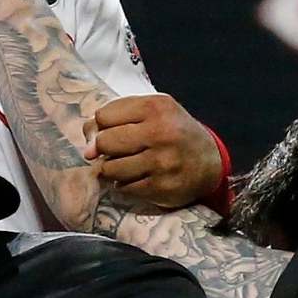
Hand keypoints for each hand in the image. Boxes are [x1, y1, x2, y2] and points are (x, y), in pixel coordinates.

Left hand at [87, 93, 225, 208]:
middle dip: (105, 149)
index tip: (115, 131)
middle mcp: (160, 133)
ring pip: (110, 169)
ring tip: (127, 166)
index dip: (103, 126)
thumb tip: (87, 149)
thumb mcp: (151, 112)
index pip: (103, 116)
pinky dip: (125, 185)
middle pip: (104, 142)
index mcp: (155, 107)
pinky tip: (137, 178)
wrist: (209, 162)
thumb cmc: (173, 132)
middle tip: (119, 151)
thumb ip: (116, 118)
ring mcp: (161, 162)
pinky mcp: (162, 188)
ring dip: (112, 170)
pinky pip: (124, 189)